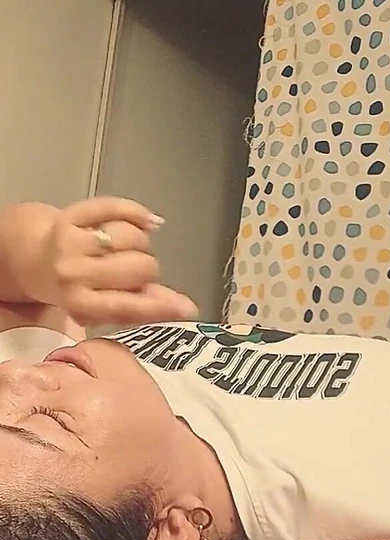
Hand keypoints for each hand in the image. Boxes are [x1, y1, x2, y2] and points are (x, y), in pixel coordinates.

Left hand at [40, 197, 197, 326]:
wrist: (29, 258)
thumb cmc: (70, 287)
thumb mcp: (102, 306)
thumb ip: (141, 306)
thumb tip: (183, 307)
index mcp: (81, 304)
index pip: (128, 306)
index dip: (160, 307)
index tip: (187, 308)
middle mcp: (74, 274)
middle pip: (139, 267)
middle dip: (147, 270)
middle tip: (136, 272)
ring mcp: (72, 242)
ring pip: (133, 237)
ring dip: (139, 243)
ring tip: (126, 249)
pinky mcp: (72, 215)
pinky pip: (118, 208)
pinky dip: (136, 213)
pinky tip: (146, 221)